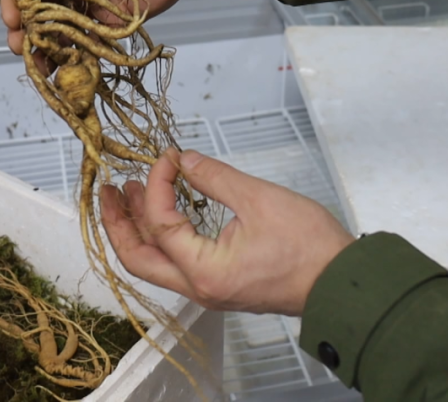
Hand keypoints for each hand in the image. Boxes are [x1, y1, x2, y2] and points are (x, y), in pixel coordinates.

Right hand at [1, 0, 209, 71]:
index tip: (12, 16)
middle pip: (40, 9)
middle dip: (27, 29)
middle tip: (21, 46)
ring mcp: (92, 2)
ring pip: (61, 29)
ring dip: (48, 47)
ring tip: (41, 64)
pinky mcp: (113, 20)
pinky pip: (90, 40)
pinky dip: (78, 55)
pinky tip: (69, 68)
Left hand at [99, 148, 354, 315]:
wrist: (340, 282)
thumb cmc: (308, 247)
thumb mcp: (258, 199)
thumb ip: (214, 177)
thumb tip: (183, 160)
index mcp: (203, 270)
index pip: (159, 223)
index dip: (156, 184)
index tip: (166, 158)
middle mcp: (198, 287)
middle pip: (137, 258)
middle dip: (118, 222)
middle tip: (108, 190)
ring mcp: (208, 290)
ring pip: (154, 263)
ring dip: (139, 228)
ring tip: (129, 195)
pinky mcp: (220, 285)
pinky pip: (176, 264)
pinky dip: (162, 238)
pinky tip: (164, 213)